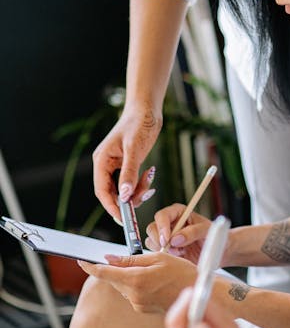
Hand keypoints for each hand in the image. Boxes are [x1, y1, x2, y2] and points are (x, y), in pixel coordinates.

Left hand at [78, 251, 196, 313]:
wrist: (197, 294)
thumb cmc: (182, 272)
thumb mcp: (157, 257)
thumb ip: (131, 259)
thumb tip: (109, 258)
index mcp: (136, 280)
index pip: (104, 273)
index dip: (90, 266)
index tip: (81, 260)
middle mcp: (133, 295)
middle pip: (113, 279)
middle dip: (115, 269)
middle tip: (129, 259)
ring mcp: (137, 303)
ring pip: (122, 286)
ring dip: (127, 276)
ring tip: (149, 270)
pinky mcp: (142, 308)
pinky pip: (131, 293)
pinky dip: (135, 284)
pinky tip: (152, 280)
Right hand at [92, 102, 162, 219]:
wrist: (147, 109)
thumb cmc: (139, 124)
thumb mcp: (135, 149)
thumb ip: (129, 173)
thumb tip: (123, 196)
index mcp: (102, 161)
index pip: (102, 191)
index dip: (111, 207)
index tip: (123, 219)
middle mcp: (106, 164)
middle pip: (112, 192)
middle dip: (128, 198)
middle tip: (144, 197)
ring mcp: (116, 164)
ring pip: (123, 188)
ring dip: (137, 190)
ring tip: (149, 178)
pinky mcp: (126, 163)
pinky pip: (131, 181)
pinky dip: (141, 182)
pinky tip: (150, 173)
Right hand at [144, 204, 212, 262]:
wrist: (216, 251)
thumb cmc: (212, 236)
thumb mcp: (207, 231)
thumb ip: (193, 232)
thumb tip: (175, 238)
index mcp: (178, 212)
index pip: (162, 215)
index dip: (162, 227)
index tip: (168, 239)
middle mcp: (169, 223)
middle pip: (152, 228)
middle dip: (160, 240)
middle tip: (172, 248)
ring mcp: (165, 236)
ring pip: (151, 241)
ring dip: (164, 249)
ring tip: (182, 251)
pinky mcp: (164, 249)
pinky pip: (156, 252)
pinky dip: (165, 256)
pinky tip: (180, 255)